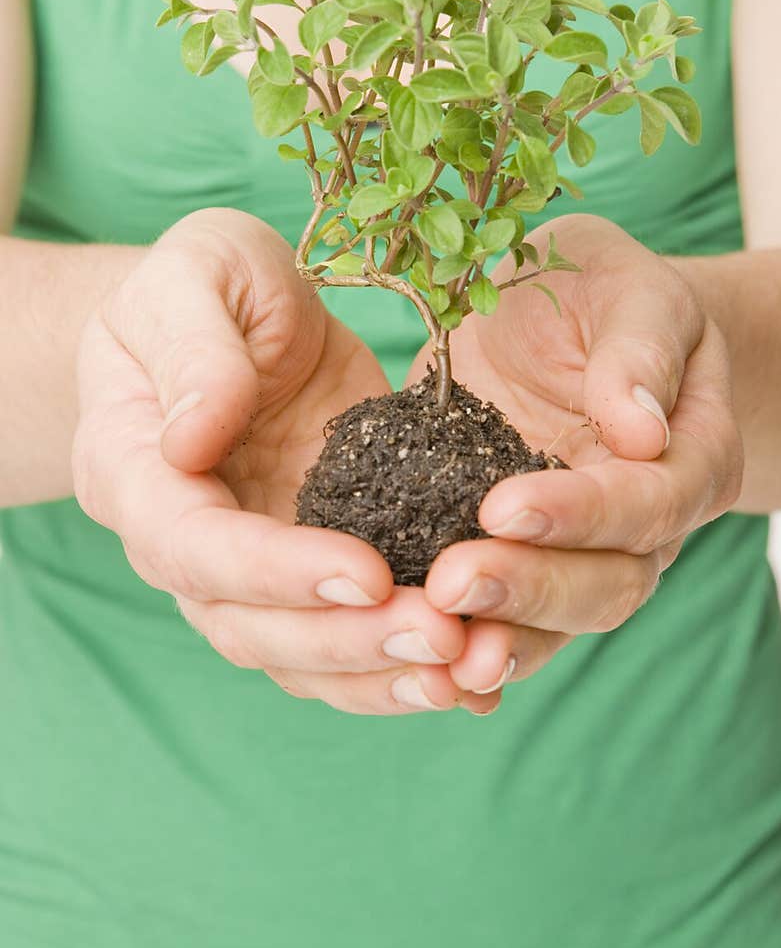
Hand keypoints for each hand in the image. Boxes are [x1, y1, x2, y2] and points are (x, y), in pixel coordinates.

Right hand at [73, 207, 493, 714]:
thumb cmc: (203, 283)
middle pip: (250, 627)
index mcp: (133, 469)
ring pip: (303, 658)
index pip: (194, 547)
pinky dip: (406, 666)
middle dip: (348, 641)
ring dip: (383, 673)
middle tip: (444, 635)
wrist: (231, 312)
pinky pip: (350, 637)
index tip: (365, 572)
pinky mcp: (316, 566)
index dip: (277, 573)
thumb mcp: (198, 273)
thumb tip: (190, 439)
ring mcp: (250, 567)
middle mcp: (183, 543)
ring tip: (472, 668)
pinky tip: (480, 674)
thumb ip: (193, 350)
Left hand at [408, 215, 742, 696]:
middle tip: (450, 583)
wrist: (563, 315)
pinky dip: (466, 650)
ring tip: (434, 645)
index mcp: (692, 455)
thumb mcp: (626, 287)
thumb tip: (643, 431)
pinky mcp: (519, 560)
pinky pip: (503, 622)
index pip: (648, 503)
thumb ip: (639, 348)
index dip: (580, 514)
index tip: (501, 506)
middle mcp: (649, 525)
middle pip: (609, 586)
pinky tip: (421, 667)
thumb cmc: (602, 290)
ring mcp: (583, 554)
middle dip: (530, 588)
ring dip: (497, 636)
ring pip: (557, 624)